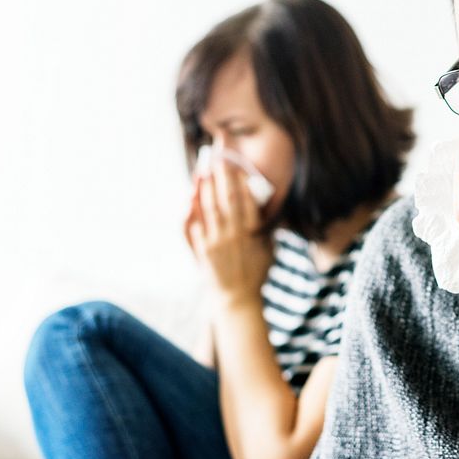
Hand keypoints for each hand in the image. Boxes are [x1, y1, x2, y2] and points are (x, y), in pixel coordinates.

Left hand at [185, 157, 272, 305]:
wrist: (237, 298)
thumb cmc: (256, 273)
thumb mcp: (268, 249)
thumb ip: (266, 229)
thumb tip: (264, 208)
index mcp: (253, 232)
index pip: (246, 199)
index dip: (240, 181)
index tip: (237, 166)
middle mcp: (234, 234)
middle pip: (227, 198)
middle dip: (222, 177)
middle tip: (217, 160)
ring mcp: (216, 242)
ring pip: (208, 208)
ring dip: (205, 189)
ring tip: (202, 172)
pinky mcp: (202, 250)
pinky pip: (194, 226)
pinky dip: (191, 210)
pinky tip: (190, 198)